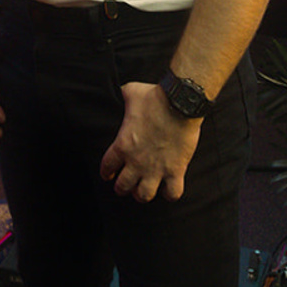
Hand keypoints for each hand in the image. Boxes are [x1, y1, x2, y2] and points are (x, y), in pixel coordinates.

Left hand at [98, 81, 200, 201]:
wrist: (180, 103)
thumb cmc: (155, 97)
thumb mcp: (131, 92)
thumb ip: (124, 96)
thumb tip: (122, 90)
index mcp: (122, 145)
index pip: (107, 167)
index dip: (107, 172)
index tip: (109, 174)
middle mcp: (136, 161)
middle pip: (123, 187)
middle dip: (122, 187)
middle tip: (125, 185)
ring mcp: (156, 168)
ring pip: (144, 195)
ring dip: (142, 194)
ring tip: (144, 189)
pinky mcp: (176, 170)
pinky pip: (172, 193)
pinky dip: (170, 194)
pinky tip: (168, 188)